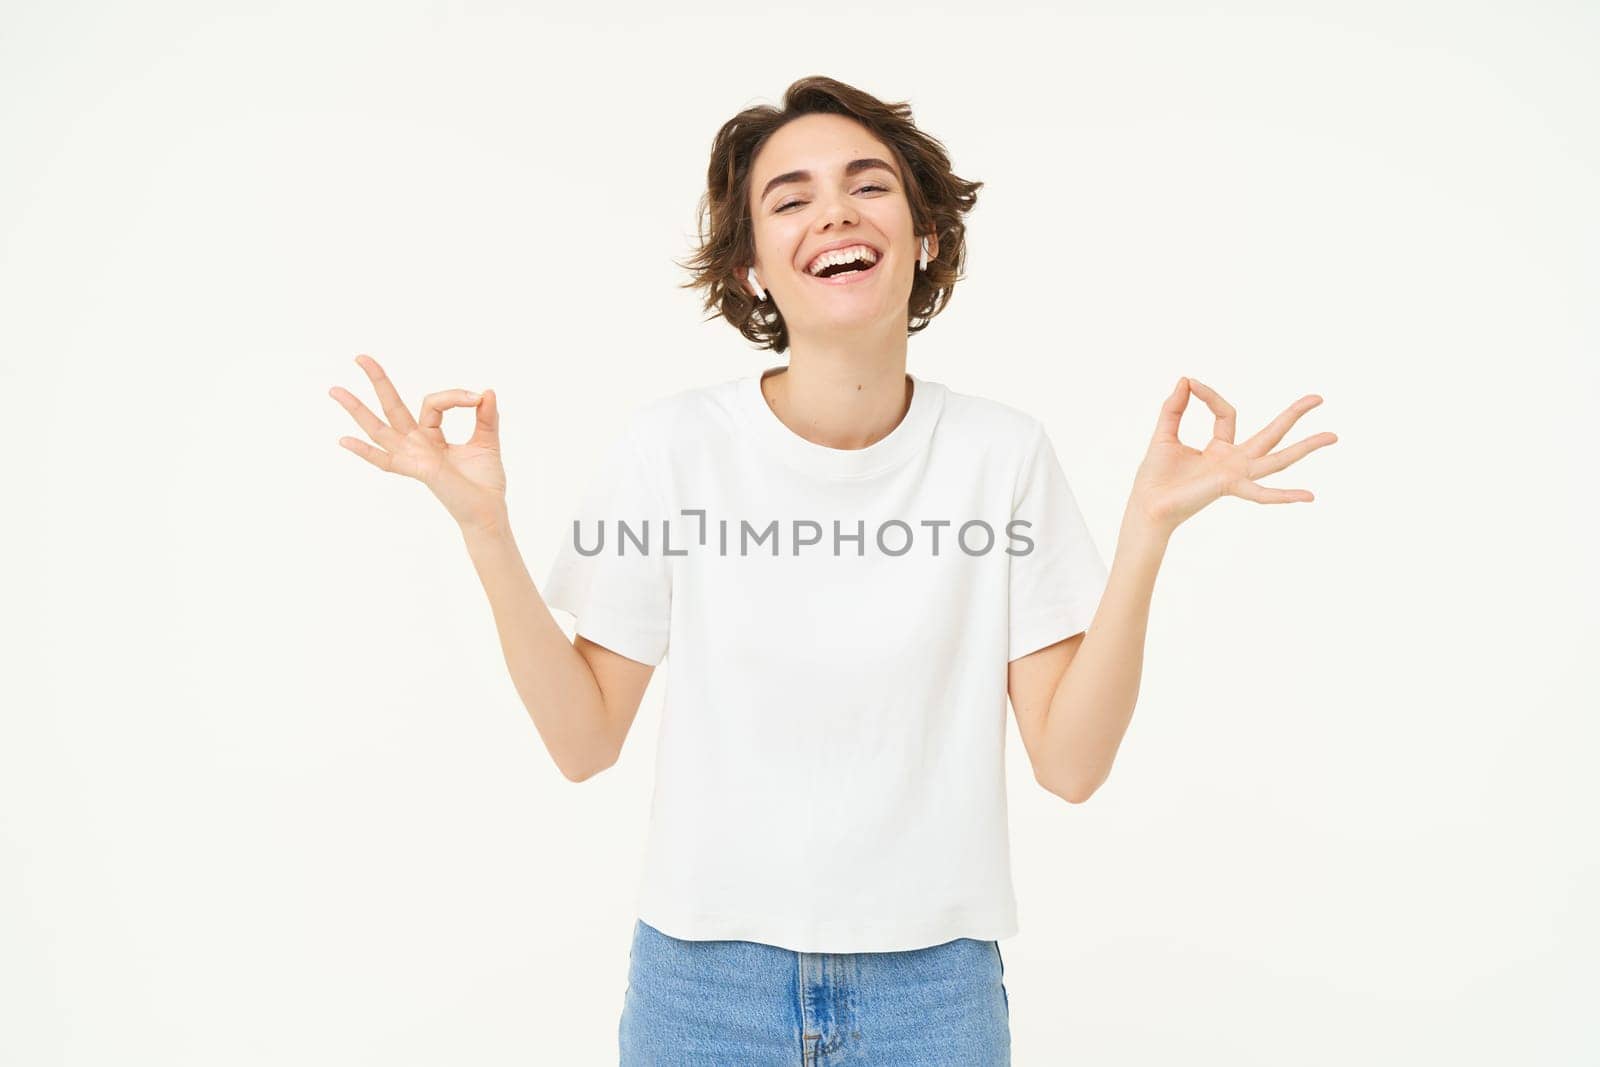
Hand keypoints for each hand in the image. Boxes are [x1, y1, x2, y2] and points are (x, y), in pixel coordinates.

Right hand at [329, 354, 508, 532]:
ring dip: (357, 410)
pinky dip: (365, 451)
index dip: (455, 395)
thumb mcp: (487, 442)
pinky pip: (387, 460)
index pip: (433, 403)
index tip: (477, 397)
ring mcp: (414, 457)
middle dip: (378, 381)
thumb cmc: (484, 482)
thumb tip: (486, 391)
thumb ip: (486, 417)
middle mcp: (417, 444)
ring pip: (380, 429)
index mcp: (432, 436)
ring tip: (335, 390)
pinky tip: (343, 440)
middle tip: (360, 357)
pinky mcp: (418, 470)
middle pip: (392, 407)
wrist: (489, 511)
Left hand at [1128, 377, 1336, 534]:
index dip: (1209, 396)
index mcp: (1219, 449)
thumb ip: (1175, 408)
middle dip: (1293, 415)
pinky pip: (1260, 492)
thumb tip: (1186, 379)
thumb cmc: (1156, 477)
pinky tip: (1309, 496)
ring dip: (1305, 448)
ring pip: (1277, 459)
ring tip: (1333, 436)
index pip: (1227, 413)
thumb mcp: (1165, 434)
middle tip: (1318, 398)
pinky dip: (1284, 496)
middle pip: (1271, 434)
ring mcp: (1236, 475)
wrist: (1147, 504)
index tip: (1191, 384)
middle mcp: (1233, 462)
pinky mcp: (1229, 486)